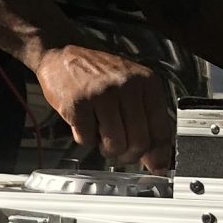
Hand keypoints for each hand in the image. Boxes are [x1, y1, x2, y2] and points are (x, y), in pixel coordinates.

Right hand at [32, 42, 175, 170]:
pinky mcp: (78, 104)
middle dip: (129, 155)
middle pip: (139, 141)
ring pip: (115, 144)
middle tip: (121, 153)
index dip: (157, 153)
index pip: (161, 128)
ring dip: (107, 149)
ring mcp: (102, 95)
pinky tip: (84, 124)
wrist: (61, 56)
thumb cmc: (97, 74)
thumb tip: (157, 161)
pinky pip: (87, 140)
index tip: (155, 167)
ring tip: (101, 136)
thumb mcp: (129, 87)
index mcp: (146, 82)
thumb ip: (145, 119)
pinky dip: (85, 138)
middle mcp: (127, 86)